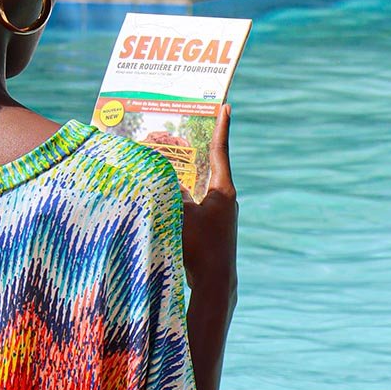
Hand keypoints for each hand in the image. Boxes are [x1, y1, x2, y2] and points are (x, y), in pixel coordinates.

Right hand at [181, 104, 237, 300]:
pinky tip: (172, 197)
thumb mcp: (181, 213)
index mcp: (222, 188)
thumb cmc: (199, 245)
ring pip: (203, 185)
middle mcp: (225, 197)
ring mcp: (221, 212)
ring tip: (172, 164)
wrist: (216, 282)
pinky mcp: (214, 227)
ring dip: (189, 175)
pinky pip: (199, 202)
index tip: (225, 106)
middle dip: (198, 149)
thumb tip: (165, 178)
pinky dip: (187, 194)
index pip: (219, 150)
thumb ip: (172, 192)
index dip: (221, 127)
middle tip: (188, 129)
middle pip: (210, 165)